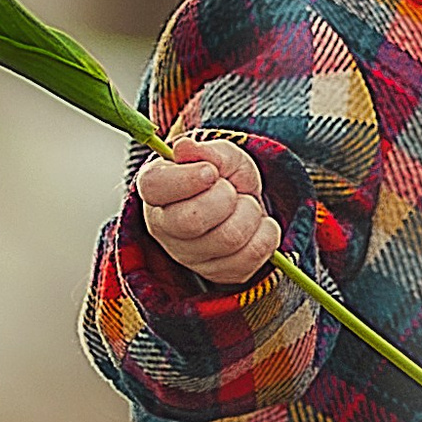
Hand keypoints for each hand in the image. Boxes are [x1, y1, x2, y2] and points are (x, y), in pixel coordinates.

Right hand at [137, 129, 281, 289]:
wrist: (244, 201)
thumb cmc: (224, 175)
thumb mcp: (220, 154)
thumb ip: (206, 151)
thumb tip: (184, 148)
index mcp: (155, 188)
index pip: (155, 187)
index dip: (187, 179)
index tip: (211, 173)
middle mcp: (163, 226)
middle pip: (192, 220)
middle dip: (225, 198)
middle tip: (231, 189)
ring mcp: (188, 256)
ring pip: (228, 239)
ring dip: (250, 213)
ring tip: (245, 205)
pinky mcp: (217, 273)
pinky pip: (250, 257)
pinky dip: (266, 234)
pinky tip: (258, 225)